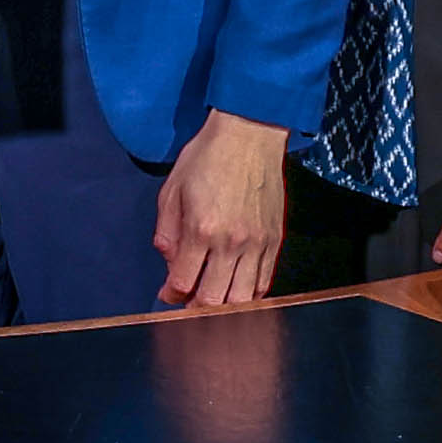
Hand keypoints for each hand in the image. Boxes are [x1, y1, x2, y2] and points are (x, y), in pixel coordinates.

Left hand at [153, 110, 288, 308]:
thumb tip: (168, 262)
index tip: (167, 293)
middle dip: (195, 308)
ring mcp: (257, 244)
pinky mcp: (275, 241)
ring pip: (242, 299)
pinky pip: (264, 283)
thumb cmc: (207, 156)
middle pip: (213, 299)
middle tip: (187, 302)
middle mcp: (231, 242)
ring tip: (212, 302)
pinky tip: (236, 292)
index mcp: (201, 228)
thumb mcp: (172, 188)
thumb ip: (167, 231)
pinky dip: (249, 296)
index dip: (171, 294)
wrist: (249, 134)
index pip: (183, 282)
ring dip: (223, 308)